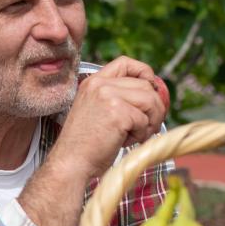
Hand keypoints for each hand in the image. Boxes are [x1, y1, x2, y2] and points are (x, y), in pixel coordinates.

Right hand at [46, 56, 167, 181]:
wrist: (70, 162)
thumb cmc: (85, 144)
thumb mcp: (95, 111)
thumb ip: (115, 98)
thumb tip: (151, 95)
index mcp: (93, 82)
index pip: (125, 63)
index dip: (144, 72)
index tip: (151, 89)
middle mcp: (100, 85)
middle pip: (145, 85)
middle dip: (154, 107)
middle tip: (146, 126)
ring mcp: (109, 97)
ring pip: (150, 101)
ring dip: (150, 121)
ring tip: (137, 135)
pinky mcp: (118, 114)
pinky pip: (144, 120)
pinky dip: (141, 134)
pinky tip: (125, 141)